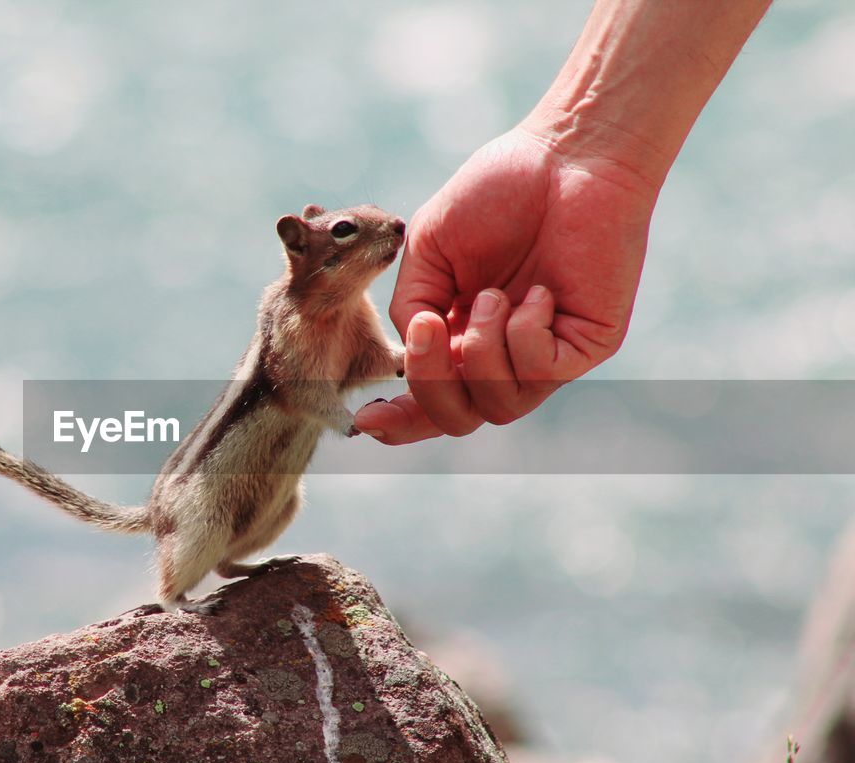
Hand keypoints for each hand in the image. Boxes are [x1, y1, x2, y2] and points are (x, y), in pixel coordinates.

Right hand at [355, 127, 660, 442]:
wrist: (566, 154)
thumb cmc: (498, 192)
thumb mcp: (429, 249)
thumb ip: (410, 303)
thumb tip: (414, 346)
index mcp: (459, 337)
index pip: (429, 399)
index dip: (397, 419)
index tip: (363, 419)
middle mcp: (501, 355)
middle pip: (458, 419)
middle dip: (432, 385)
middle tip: (428, 329)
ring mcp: (545, 354)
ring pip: (499, 406)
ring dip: (481, 351)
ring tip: (491, 294)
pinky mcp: (586, 345)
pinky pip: (541, 372)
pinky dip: (523, 334)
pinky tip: (537, 291)